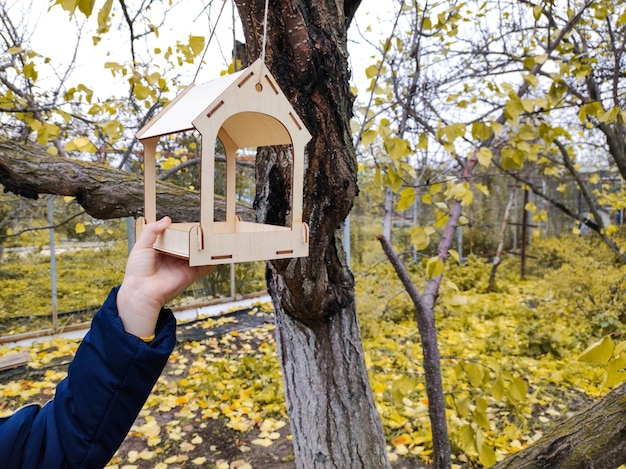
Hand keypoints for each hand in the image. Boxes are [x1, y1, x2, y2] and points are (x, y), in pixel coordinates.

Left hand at [116, 217, 213, 337]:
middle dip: (197, 238)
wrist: (142, 291)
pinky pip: (204, 267)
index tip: (191, 222)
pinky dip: (212, 261)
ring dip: (206, 247)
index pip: (176, 237)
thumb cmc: (138, 270)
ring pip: (199, 254)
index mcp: (164, 250)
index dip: (183, 230)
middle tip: (206, 227)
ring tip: (214, 237)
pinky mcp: (191, 275)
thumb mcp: (141, 245)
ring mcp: (184, 266)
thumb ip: (152, 230)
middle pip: (190, 245)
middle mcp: (176, 258)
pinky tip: (217, 253)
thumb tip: (167, 219)